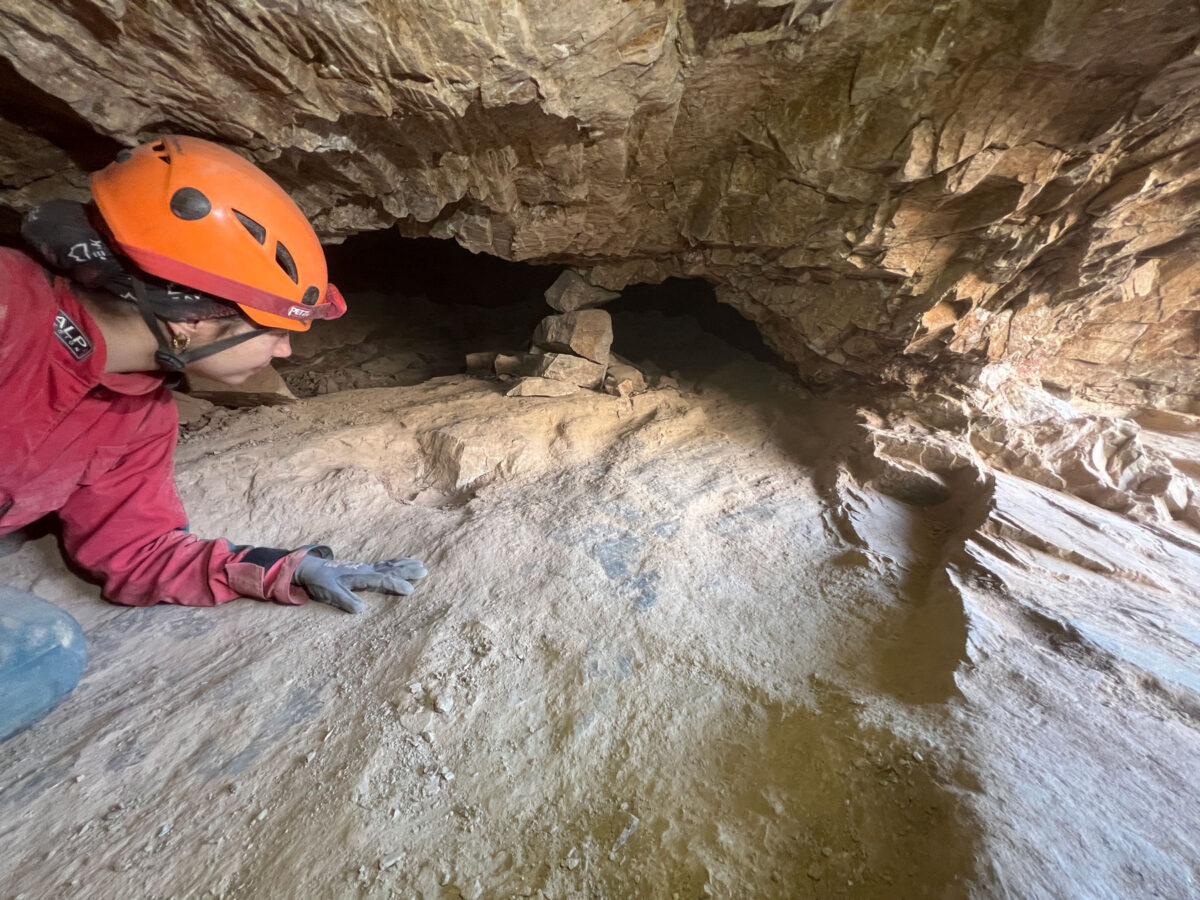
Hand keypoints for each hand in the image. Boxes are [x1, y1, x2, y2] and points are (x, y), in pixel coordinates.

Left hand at [294, 549, 427, 612]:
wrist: (310, 568)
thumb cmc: (320, 582)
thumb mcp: (330, 593)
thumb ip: (346, 600)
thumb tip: (362, 609)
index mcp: (359, 576)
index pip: (382, 579)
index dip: (396, 584)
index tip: (410, 590)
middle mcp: (365, 569)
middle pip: (391, 568)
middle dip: (407, 570)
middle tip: (424, 570)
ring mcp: (365, 567)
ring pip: (389, 565)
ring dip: (405, 564)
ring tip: (420, 563)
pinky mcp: (363, 568)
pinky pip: (384, 564)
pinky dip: (396, 563)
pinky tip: (401, 564)